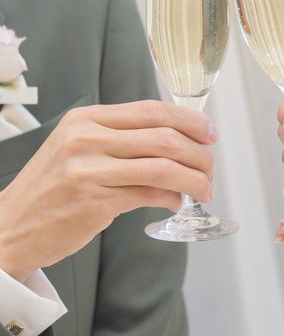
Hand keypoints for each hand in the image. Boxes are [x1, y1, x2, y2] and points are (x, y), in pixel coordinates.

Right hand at [0, 100, 215, 281]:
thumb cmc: (55, 185)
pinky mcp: (93, 202)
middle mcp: (87, 139)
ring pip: (162, 167)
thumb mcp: (80, 146)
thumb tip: (180, 138)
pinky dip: (172, 198)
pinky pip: (148, 195)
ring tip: (205, 188)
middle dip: (198, 153)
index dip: (189, 120)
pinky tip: (176, 202)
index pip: (152, 110)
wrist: (10, 226)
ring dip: (194, 179)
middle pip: (163, 137)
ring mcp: (88, 170)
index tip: (209, 133)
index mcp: (87, 119)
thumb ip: (123, 137)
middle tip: (211, 166)